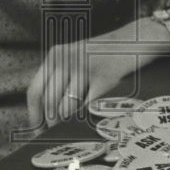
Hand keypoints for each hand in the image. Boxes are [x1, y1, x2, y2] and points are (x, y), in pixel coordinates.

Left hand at [26, 24, 159, 129]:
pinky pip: (87, 105)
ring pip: (67, 107)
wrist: (135, 38)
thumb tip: (48, 114)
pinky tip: (92, 109)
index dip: (34, 113)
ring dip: (70, 118)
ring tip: (77, 116)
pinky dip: (87, 113)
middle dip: (53, 121)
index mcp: (56, 54)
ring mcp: (85, 68)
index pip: (35, 90)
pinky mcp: (103, 77)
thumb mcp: (76, 57)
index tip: (36, 129)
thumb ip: (60, 79)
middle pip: (50, 102)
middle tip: (58, 130)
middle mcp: (67, 60)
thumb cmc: (105, 53)